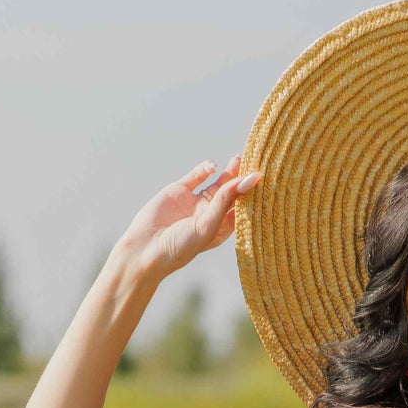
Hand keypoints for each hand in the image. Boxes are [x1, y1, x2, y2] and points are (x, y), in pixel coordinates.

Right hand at [113, 156, 262, 283]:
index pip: (241, 209)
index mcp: (220, 229)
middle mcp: (209, 215)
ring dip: (227, 172)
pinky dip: (205, 169)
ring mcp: (194, 202)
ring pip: (216, 183)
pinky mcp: (179, 191)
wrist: (145, 248)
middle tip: (254, 164)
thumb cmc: (180, 246)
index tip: (262, 181)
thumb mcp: (207, 225)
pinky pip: (196, 176)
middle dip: (241, 180)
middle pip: (231, 194)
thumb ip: (225, 201)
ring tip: (238, 159)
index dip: (251, 196)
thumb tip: (246, 180)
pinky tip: (213, 166)